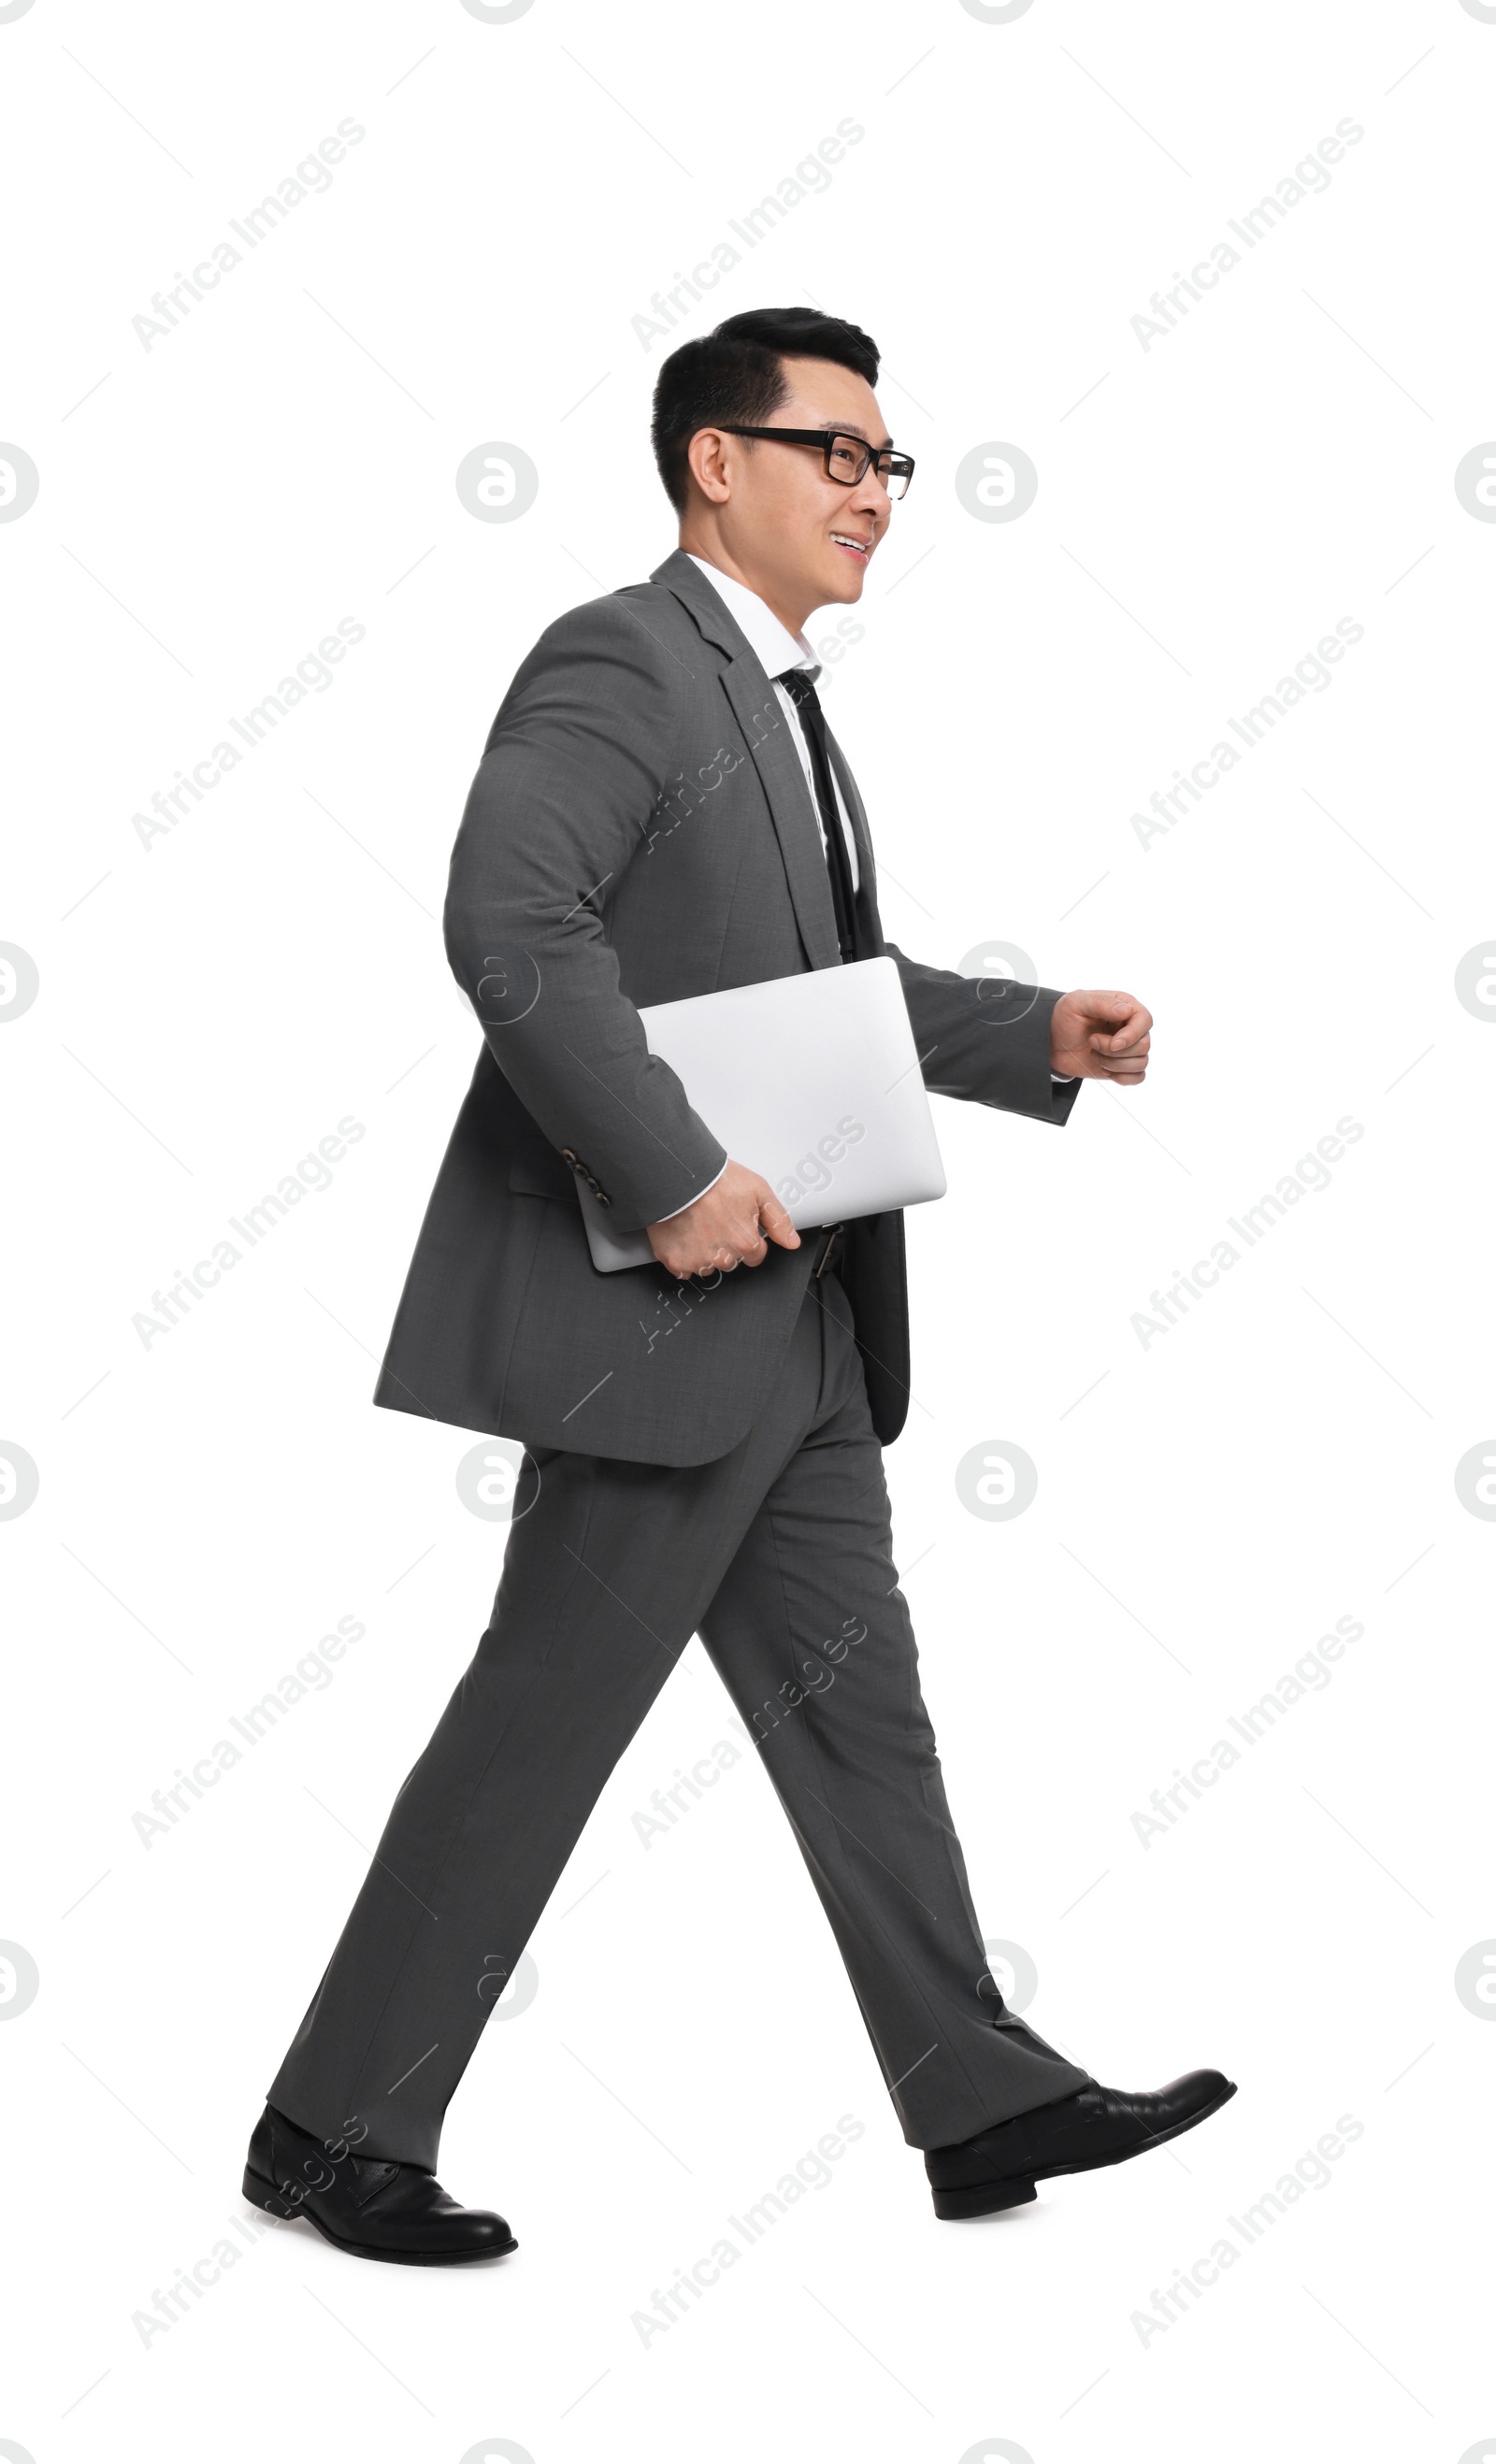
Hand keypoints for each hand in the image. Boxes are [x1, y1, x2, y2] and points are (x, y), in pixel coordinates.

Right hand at [647, 1160, 801, 1277]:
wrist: (679, 1175)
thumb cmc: (715, 1180)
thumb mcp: (758, 1190)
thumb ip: (778, 1220)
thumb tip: (791, 1242)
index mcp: (745, 1242)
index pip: (755, 1255)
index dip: (747, 1239)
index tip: (736, 1226)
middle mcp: (723, 1257)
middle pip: (731, 1262)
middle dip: (726, 1246)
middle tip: (715, 1221)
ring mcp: (698, 1261)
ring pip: (708, 1266)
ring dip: (705, 1252)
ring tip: (698, 1225)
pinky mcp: (675, 1261)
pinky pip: (683, 1269)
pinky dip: (683, 1256)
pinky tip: (684, 1235)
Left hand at [1050, 988, 1152, 1084]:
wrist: (1052, 1042)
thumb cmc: (1064, 1018)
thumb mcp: (1076, 1003)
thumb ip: (1102, 1003)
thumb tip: (1127, 1011)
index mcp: (1125, 1006)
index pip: (1145, 1020)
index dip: (1133, 1035)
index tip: (1113, 1044)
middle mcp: (1131, 1027)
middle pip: (1143, 1045)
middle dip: (1115, 1051)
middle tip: (1091, 1043)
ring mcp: (1129, 1048)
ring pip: (1140, 1063)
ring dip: (1113, 1064)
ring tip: (1093, 1054)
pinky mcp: (1124, 1066)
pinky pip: (1137, 1077)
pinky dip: (1120, 1077)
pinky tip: (1103, 1069)